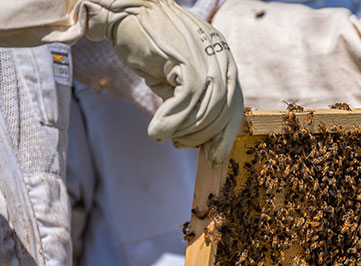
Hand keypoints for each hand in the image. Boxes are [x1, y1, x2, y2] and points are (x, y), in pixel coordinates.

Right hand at [87, 0, 242, 158]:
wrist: (124, 13)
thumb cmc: (148, 45)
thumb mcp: (175, 79)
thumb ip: (190, 102)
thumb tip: (196, 137)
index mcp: (224, 61)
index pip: (235, 105)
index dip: (226, 135)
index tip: (215, 156)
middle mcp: (221, 56)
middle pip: (225, 110)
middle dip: (205, 136)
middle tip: (182, 145)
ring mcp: (207, 56)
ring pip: (208, 108)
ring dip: (187, 131)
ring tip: (167, 136)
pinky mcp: (188, 57)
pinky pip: (188, 100)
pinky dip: (172, 121)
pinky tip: (157, 130)